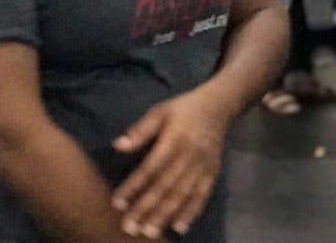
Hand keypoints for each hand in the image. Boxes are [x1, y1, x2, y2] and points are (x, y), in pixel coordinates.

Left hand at [111, 87, 233, 238]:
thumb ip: (141, 130)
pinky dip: (192, 212)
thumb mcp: (160, 111)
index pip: (150, 168)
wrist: (218, 106)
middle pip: (166, 186)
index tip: (117, 203)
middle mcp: (189, 156)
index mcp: (174, 140)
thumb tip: (118, 146)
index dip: (133, 186)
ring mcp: (203, 166)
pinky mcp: (213, 173)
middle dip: (146, 208)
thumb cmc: (183, 109)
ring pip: (182, 194)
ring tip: (149, 232)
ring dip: (165, 215)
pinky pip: (202, 195)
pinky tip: (179, 227)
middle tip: (129, 227)